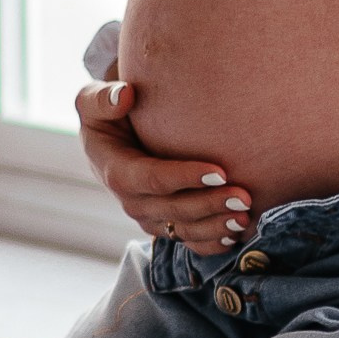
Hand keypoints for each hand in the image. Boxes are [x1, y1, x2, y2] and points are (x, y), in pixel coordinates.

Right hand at [76, 76, 252, 249]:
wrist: (111, 140)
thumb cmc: (107, 115)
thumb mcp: (93, 101)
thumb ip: (103, 98)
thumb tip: (125, 94)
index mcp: (115, 170)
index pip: (151, 178)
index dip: (184, 177)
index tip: (220, 170)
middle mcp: (130, 200)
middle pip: (172, 209)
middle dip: (208, 205)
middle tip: (243, 196)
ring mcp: (148, 216)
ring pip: (182, 230)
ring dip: (214, 227)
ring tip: (245, 217)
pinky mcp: (162, 224)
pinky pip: (187, 241)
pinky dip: (210, 243)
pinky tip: (234, 236)